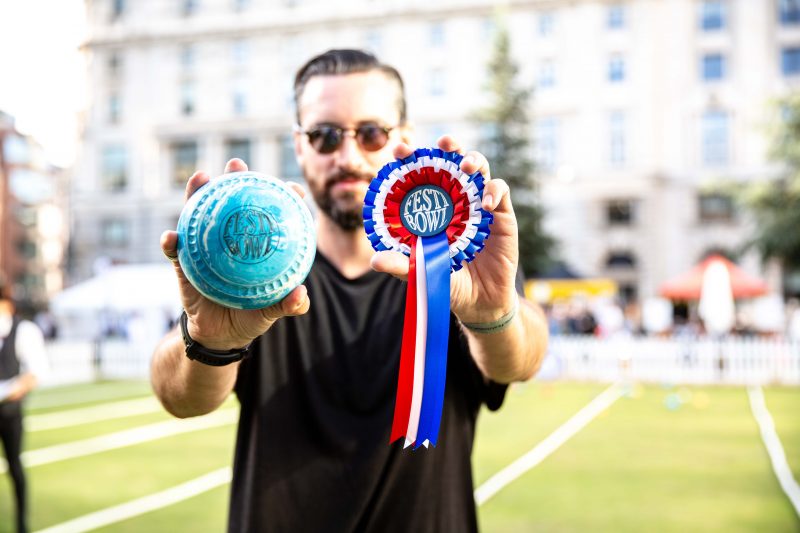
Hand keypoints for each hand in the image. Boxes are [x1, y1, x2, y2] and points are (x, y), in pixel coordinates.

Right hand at [161, 159, 310, 349]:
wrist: (220, 335)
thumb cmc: (251, 314)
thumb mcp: (271, 309)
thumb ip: (289, 304)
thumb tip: (300, 294)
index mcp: (255, 243)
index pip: (270, 214)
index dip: (281, 197)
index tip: (293, 188)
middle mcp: (230, 237)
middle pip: (232, 202)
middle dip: (234, 178)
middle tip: (237, 164)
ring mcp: (205, 246)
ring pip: (199, 215)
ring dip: (196, 194)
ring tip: (199, 179)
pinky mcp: (183, 262)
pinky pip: (175, 250)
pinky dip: (171, 241)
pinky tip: (170, 236)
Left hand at [370, 136, 518, 323]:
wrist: (479, 302)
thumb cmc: (446, 282)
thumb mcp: (421, 274)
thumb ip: (402, 265)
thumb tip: (375, 260)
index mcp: (430, 206)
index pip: (419, 174)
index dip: (410, 158)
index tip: (399, 149)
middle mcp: (454, 198)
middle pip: (451, 161)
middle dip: (448, 146)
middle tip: (442, 143)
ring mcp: (478, 203)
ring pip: (478, 167)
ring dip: (473, 160)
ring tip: (467, 165)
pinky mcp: (501, 213)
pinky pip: (500, 189)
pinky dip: (494, 190)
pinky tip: (486, 204)